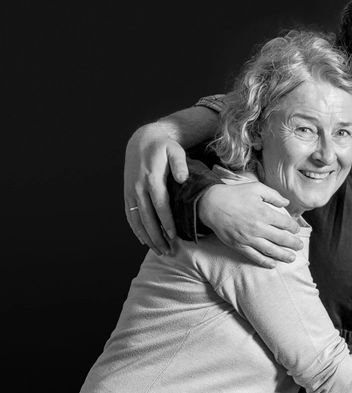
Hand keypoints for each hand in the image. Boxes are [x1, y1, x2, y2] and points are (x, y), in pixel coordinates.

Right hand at [124, 126, 188, 253]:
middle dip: (156, 237)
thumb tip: (183, 179)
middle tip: (168, 252)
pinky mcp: (127, 193)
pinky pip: (129, 214)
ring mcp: (130, 191)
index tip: (174, 237)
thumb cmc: (163, 147)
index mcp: (151, 178)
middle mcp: (138, 187)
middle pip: (147, 217)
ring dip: (146, 237)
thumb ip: (180, 164)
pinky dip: (135, 229)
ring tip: (158, 251)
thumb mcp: (175, 150)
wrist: (141, 140)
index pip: (160, 206)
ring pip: (136, 219)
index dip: (166, 222)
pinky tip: (143, 240)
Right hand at [199, 182, 302, 267]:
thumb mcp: (256, 188)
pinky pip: (254, 256)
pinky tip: (273, 264)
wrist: (211, 205)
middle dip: (293, 244)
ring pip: (270, 250)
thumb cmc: (235, 194)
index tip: (296, 229)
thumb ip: (273, 195)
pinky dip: (264, 262)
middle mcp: (258, 227)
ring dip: (283, 255)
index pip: (285, 224)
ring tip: (292, 258)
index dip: (293, 227)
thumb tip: (286, 202)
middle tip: (300, 246)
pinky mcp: (239, 245)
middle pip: (281, 239)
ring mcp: (248, 238)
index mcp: (264, 212)